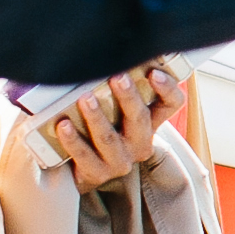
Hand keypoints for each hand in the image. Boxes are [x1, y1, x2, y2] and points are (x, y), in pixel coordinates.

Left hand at [46, 67, 180, 194]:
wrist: (83, 170)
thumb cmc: (101, 131)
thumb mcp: (118, 113)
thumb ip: (120, 92)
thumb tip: (107, 59)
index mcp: (151, 124)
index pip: (171, 104)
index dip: (168, 88)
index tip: (154, 73)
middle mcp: (140, 143)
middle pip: (140, 119)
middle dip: (128, 97)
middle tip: (117, 77)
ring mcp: (120, 161)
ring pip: (109, 138)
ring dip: (97, 116)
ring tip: (85, 98)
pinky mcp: (97, 173)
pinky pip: (84, 155)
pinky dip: (72, 139)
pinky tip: (63, 125)